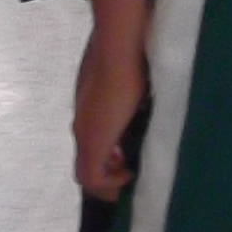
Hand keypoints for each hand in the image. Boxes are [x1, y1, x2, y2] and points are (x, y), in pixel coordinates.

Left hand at [72, 20, 150, 199]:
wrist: (117, 49)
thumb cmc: (128, 55)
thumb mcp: (130, 77)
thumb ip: (132, 91)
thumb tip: (149, 96)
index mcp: (89, 108)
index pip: (91, 141)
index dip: (107, 155)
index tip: (125, 155)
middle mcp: (82, 124)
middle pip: (86, 161)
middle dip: (108, 171)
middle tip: (130, 171)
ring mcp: (85, 134)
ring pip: (86, 174)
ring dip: (108, 180)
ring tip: (131, 177)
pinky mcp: (92, 142)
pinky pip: (93, 178)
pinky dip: (110, 183)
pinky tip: (130, 174)